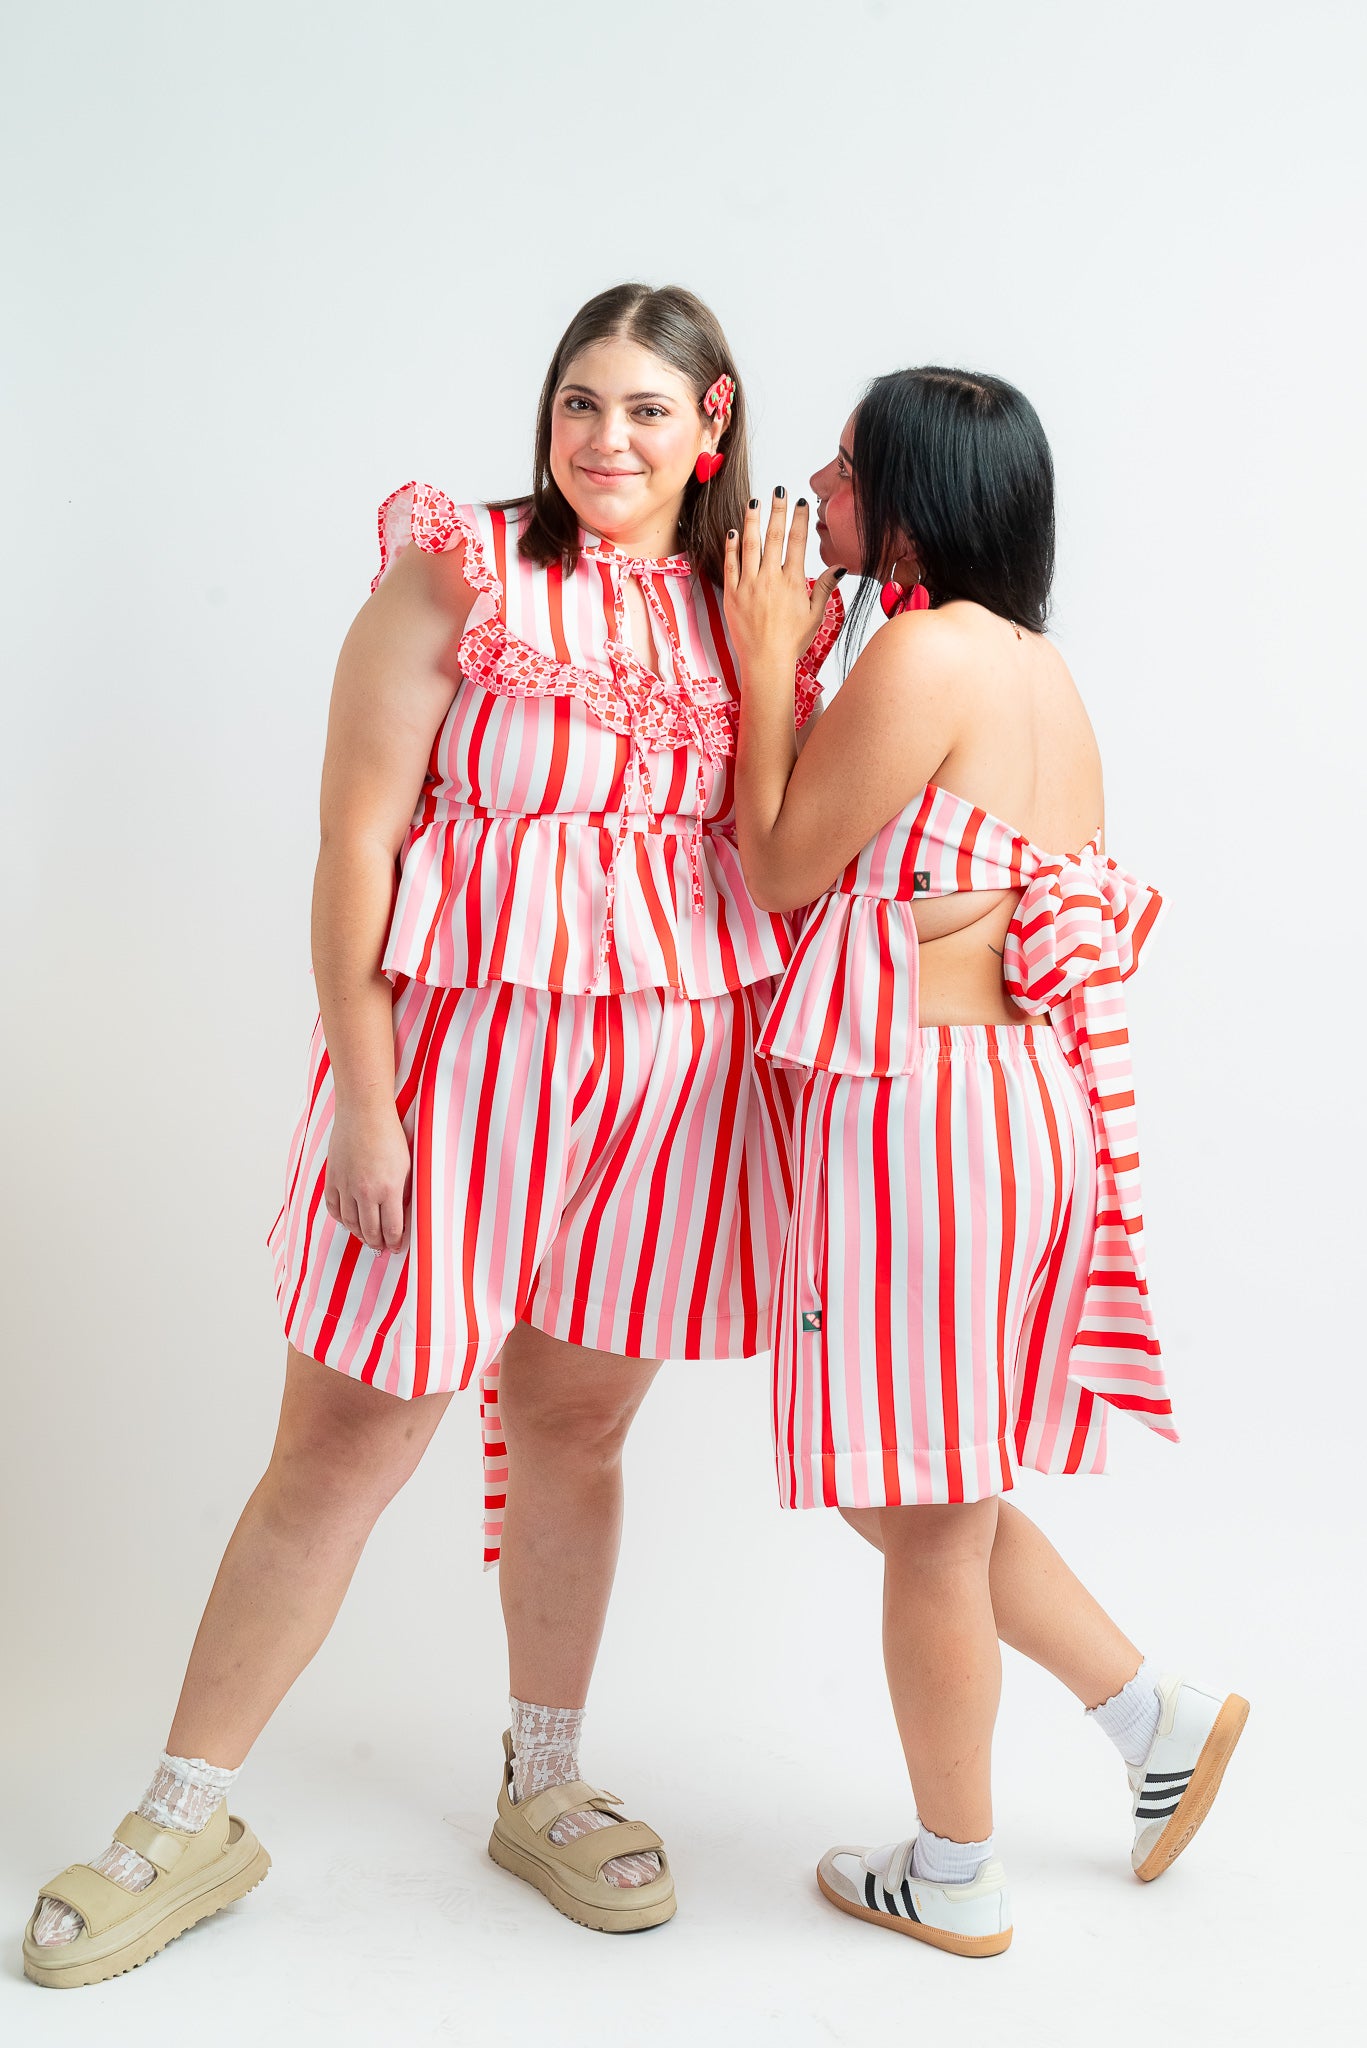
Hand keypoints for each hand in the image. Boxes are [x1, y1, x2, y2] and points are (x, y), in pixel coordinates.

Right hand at [324, 1098, 410, 1251]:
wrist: (363, 1113)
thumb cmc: (389, 1134)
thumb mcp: (406, 1166)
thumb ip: (403, 1193)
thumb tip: (401, 1215)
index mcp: (388, 1189)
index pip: (391, 1228)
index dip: (394, 1242)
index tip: (397, 1246)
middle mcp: (364, 1191)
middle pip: (369, 1231)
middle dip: (377, 1243)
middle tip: (382, 1247)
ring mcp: (345, 1186)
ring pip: (350, 1223)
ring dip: (359, 1234)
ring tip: (366, 1237)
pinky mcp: (332, 1178)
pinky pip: (333, 1208)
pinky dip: (341, 1219)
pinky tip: (349, 1221)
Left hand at [723, 492, 841, 676]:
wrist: (766, 662)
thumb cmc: (792, 641)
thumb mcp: (814, 614)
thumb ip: (824, 588)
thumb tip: (838, 567)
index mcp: (792, 582)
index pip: (797, 542)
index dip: (799, 520)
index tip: (800, 502)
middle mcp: (770, 579)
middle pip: (774, 537)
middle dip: (777, 511)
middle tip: (778, 491)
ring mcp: (749, 585)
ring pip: (750, 546)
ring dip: (752, 521)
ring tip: (754, 502)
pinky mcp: (732, 595)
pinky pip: (730, 565)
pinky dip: (731, 547)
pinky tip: (733, 531)